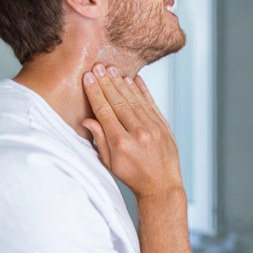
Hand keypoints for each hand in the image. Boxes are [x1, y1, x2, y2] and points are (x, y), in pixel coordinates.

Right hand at [81, 64, 183, 199]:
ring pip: (134, 100)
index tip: (88, 78)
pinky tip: (134, 79)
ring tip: (112, 69)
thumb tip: (87, 119)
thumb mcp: (110, 163)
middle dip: (106, 82)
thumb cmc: (133, 177)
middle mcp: (139, 133)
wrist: (162, 186)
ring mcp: (153, 128)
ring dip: (122, 83)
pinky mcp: (164, 126)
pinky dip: (142, 90)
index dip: (95, 93)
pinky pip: (151, 104)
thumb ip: (100, 140)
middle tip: (98, 66)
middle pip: (119, 102)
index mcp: (122, 143)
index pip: (105, 111)